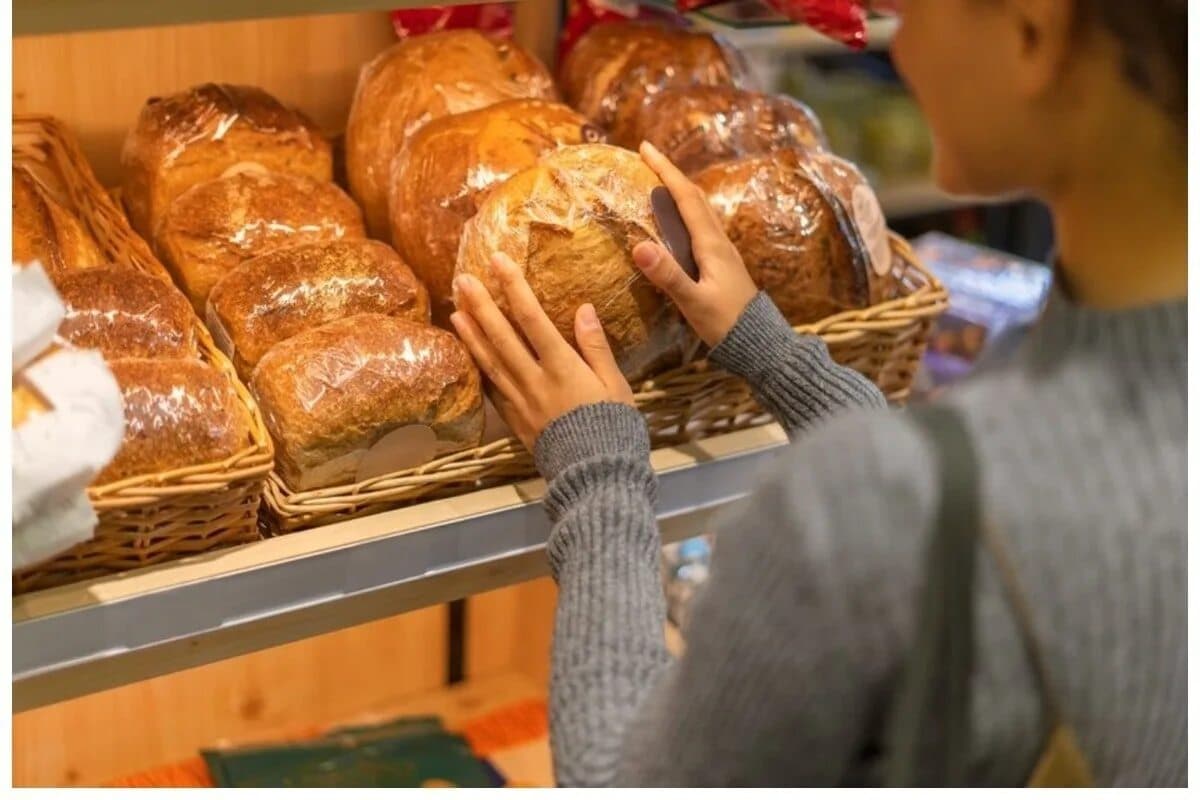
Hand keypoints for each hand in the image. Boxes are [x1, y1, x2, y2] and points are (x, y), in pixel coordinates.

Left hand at [450, 254, 634, 451]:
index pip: (531, 318)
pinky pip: (490, 388)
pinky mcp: (514, 419)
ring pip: (489, 361)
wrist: (595, 474)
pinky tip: (468, 352)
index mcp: (562, 367)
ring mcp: (520, 401)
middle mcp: (534, 380)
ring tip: (455, 310)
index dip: (513, 287)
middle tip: (461, 279)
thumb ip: (596, 346)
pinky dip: (478, 367)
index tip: (498, 261)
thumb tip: (584, 308)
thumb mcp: (615, 384)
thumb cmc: (613, 428)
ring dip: (470, 334)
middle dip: (480, 305)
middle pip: (500, 336)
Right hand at [635, 141, 759, 347]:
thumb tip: (639, 246)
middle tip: (647, 156)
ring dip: (679, 190)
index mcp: (711, 245)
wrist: (759, 342)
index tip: (645, 148)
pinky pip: (701, 225)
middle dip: (670, 174)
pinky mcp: (722, 263)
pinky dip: (685, 211)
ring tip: (659, 180)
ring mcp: (722, 251)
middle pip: (694, 197)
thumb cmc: (726, 324)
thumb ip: (668, 275)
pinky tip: (678, 220)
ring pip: (700, 209)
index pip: (686, 198)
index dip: (665, 171)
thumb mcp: (694, 302)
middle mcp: (719, 241)